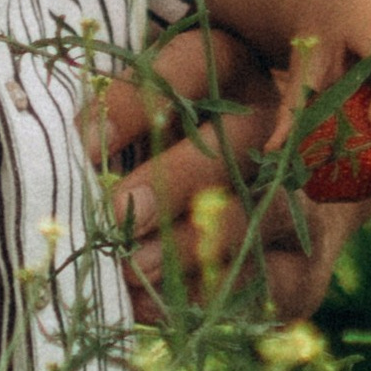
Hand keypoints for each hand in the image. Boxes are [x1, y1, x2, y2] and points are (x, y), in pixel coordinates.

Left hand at [98, 27, 370, 320]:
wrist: (282, 219)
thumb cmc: (181, 158)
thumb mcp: (147, 124)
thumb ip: (113, 125)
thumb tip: (65, 151)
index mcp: (233, 73)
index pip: (195, 65)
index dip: (138, 102)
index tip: (85, 144)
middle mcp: (278, 128)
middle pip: (238, 141)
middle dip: (175, 179)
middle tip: (116, 210)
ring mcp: (303, 200)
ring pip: (263, 213)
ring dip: (194, 243)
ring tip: (131, 266)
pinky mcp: (305, 268)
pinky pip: (267, 283)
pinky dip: (207, 295)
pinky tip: (153, 305)